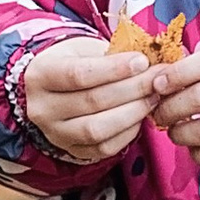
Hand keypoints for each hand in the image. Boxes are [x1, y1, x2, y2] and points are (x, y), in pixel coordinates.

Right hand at [21, 37, 156, 164]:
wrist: (51, 88)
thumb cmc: (73, 62)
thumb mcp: (84, 48)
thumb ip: (111, 54)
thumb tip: (149, 62)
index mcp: (41, 74)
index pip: (79, 74)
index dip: (114, 69)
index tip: (142, 61)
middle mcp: (42, 108)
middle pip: (92, 101)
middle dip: (133, 89)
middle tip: (158, 78)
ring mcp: (54, 133)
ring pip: (97, 130)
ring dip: (133, 113)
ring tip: (153, 97)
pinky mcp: (71, 151)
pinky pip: (103, 148)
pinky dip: (128, 133)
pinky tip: (140, 116)